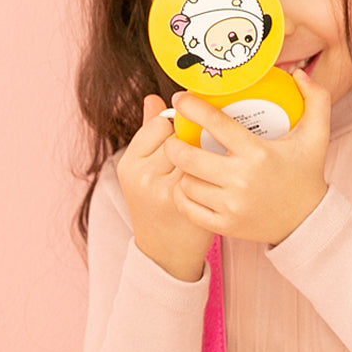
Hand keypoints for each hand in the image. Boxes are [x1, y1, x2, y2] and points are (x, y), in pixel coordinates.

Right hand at [116, 95, 215, 281]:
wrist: (165, 253)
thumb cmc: (157, 204)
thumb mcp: (142, 169)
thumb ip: (147, 133)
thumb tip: (153, 97)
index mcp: (130, 164)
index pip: (160, 124)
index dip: (176, 127)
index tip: (184, 136)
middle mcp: (145, 179)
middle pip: (180, 137)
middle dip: (195, 140)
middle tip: (202, 150)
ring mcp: (168, 193)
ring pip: (198, 154)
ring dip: (209, 154)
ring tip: (213, 164)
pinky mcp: (192, 206)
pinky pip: (211, 175)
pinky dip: (219, 173)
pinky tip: (221, 180)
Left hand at [163, 70, 330, 245]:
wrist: (308, 220)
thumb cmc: (305, 173)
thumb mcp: (316, 134)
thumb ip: (316, 98)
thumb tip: (298, 73)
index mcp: (258, 152)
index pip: (215, 124)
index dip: (192, 107)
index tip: (180, 99)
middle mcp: (242, 179)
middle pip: (187, 157)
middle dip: (173, 143)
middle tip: (174, 137)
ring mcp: (231, 205)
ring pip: (185, 182)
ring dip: (180, 170)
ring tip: (185, 162)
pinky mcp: (225, 225)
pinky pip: (188, 207)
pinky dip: (182, 195)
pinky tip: (186, 184)